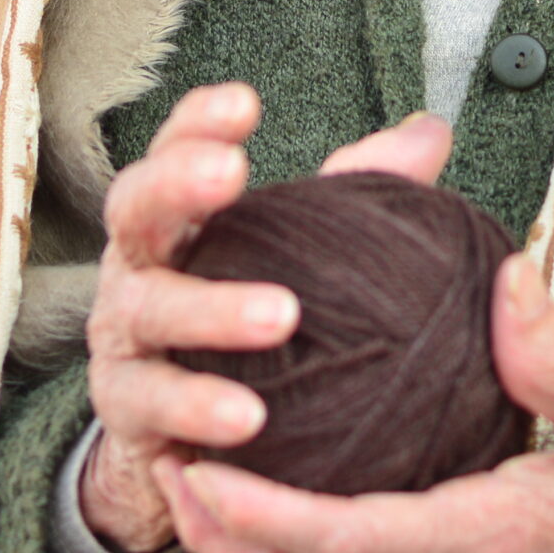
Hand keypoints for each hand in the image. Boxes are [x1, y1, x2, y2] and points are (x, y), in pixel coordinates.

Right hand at [79, 85, 455, 552]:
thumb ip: (351, 192)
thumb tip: (431, 133)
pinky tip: (248, 420)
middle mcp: (137, 266)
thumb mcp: (291, 255)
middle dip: (177, 183)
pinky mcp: (124, 410)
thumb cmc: (243, 326)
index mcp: (176, 220)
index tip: (246, 104)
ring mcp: (121, 338)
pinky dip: (196, 409)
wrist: (178, 448)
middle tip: (231, 171)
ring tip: (282, 316)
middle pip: (134, 207)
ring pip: (150, 309)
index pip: (173, 152)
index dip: (199, 123)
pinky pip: (155, 406)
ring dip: (210, 309)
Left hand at [153, 254, 553, 552]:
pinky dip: (291, 552)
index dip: (269, 515)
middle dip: (224, 538)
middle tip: (168, 466)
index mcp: (485, 535)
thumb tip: (506, 275)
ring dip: (246, 549)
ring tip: (196, 480)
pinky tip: (272, 499)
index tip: (207, 471)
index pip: (351, 540)